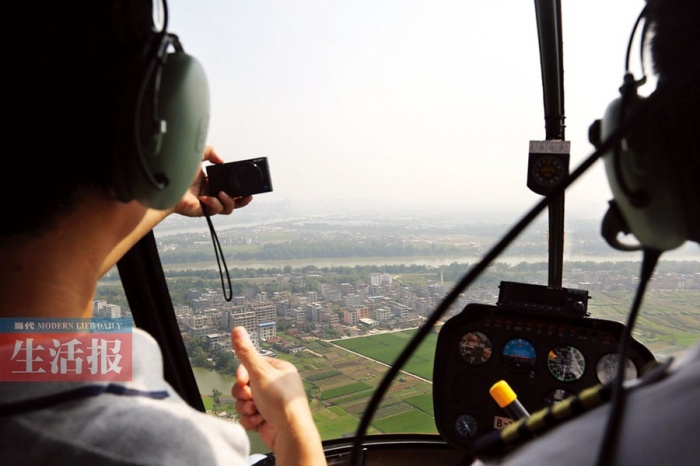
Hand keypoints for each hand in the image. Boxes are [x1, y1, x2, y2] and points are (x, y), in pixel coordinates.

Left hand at [172, 146, 252, 217]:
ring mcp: (210, 203)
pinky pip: (216, 210)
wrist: (167, 187)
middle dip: (243, 199)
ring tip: (222, 193)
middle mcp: (213, 193)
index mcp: (213, 182)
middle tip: (247, 195)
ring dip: (229, 201)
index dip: (241, 187)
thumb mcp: (197, 157)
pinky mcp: (205, 211)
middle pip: (235, 200)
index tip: (247, 185)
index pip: (231, 186)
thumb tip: (222, 160)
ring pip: (229, 208)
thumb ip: (209, 152)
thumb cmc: (178, 174)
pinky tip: (205, 197)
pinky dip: (213, 203)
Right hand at [231, 327, 325, 465]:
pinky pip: (247, 416)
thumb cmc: (280, 401)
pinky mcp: (266, 419)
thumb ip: (246, 352)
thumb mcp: (260, 372)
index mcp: (279, 370)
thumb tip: (237, 329)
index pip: (251, 366)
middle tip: (250, 398)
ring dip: (245, 407)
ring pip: (244, 401)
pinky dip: (250, 419)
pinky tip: (258, 422)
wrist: (289, 433)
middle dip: (243, 394)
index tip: (242, 381)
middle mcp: (276, 385)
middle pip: (245, 384)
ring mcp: (271, 403)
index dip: (242, 374)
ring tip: (256, 412)